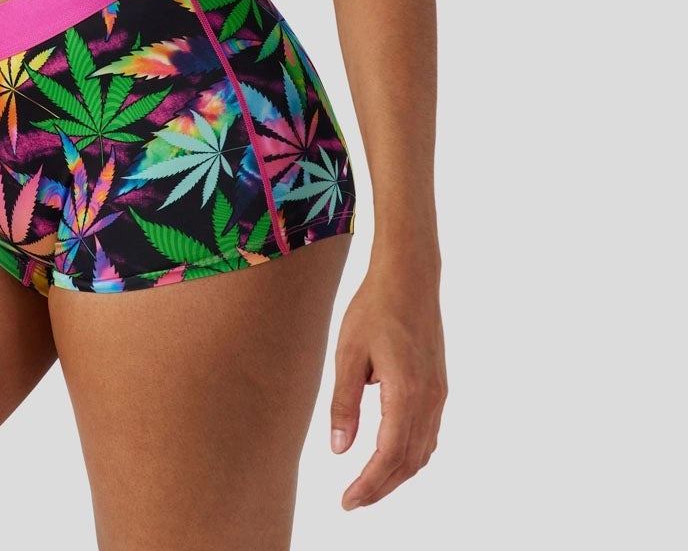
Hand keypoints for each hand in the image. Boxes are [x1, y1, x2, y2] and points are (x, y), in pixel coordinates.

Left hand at [328, 256, 446, 509]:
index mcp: (407, 393)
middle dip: (381, 487)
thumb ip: (344, 404)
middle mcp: (429, 400)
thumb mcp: (348, 353)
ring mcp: (438, 394)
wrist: (410, 277)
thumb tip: (339, 450)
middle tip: (352, 501)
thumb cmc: (375, 308)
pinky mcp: (438, 386)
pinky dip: (410, 455)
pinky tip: (390, 456)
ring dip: (397, 474)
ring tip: (367, 484)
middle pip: (409, 461)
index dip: (370, 485)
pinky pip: (428, 434)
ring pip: (422, 451)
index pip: (389, 456)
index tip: (347, 502)